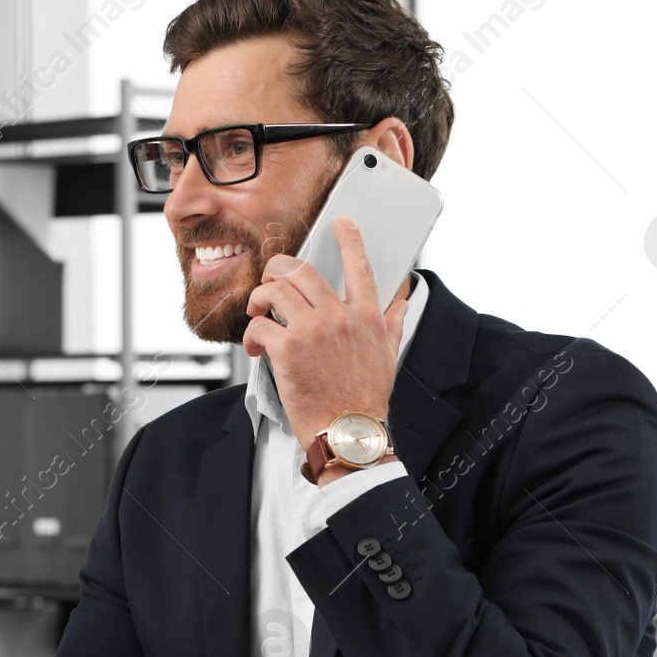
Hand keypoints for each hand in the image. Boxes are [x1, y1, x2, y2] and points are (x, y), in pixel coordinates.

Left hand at [243, 216, 410, 470]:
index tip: (341, 223)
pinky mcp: (288, 349)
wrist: (348, 433)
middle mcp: (341, 317)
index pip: (361, 267)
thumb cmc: (365, 400)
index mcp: (367, 317)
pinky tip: (257, 348)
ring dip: (259, 300)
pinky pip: (260, 324)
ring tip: (258, 316)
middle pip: (300, 270)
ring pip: (274, 291)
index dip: (350, 239)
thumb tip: (403, 300)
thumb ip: (394, 323)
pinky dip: (253, 334)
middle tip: (269, 282)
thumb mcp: (389, 356)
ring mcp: (313, 331)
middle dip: (277, 269)